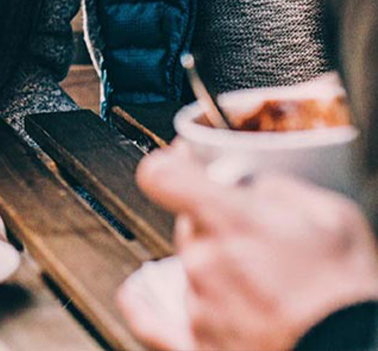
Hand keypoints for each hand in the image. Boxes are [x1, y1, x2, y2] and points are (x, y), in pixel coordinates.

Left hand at [117, 143, 377, 350]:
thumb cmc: (347, 297)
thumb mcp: (333, 218)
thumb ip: (283, 191)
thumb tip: (258, 186)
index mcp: (233, 222)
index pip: (163, 176)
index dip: (170, 163)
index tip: (181, 159)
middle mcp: (206, 265)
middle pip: (187, 226)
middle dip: (215, 225)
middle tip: (254, 239)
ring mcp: (199, 311)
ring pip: (190, 272)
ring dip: (214, 271)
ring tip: (260, 289)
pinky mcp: (196, 349)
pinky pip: (151, 325)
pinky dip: (146, 307)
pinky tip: (142, 293)